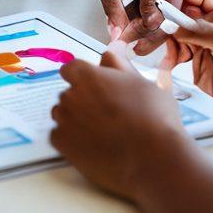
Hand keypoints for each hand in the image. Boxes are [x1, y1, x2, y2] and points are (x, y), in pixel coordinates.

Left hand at [50, 41, 186, 199]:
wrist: (154, 160)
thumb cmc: (153, 118)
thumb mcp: (141, 82)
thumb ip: (119, 65)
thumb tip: (110, 52)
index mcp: (88, 75)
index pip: (71, 69)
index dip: (83, 79)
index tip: (95, 89)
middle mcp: (71, 94)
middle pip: (68, 93)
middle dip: (82, 101)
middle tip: (106, 114)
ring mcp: (65, 120)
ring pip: (62, 114)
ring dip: (74, 119)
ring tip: (100, 132)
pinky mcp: (63, 146)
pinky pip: (58, 137)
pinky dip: (70, 140)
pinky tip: (92, 145)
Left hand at [97, 0, 197, 53]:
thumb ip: (112, 7)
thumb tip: (118, 34)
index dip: (146, 18)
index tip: (139, 33)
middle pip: (171, 5)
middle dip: (155, 30)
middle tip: (138, 46)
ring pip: (182, 12)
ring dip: (165, 30)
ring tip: (146, 40)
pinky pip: (191, 13)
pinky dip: (176, 26)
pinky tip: (161, 31)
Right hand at [161, 0, 212, 127]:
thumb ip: (198, 30)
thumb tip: (171, 21)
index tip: (159, 5)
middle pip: (181, 17)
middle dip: (166, 22)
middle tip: (152, 28)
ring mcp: (205, 45)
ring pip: (176, 36)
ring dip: (165, 42)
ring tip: (158, 49)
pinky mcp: (199, 65)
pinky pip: (178, 56)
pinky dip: (169, 59)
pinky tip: (168, 64)